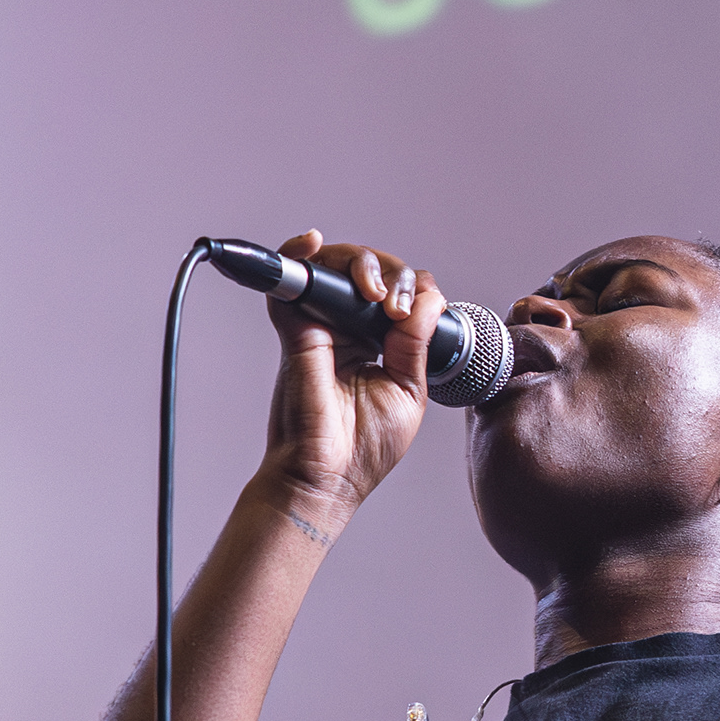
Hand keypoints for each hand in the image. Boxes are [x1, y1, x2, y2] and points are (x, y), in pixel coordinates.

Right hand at [251, 230, 442, 525]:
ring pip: (337, 267)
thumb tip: (428, 296)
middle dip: (392, 274)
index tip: (416, 315)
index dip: (413, 290)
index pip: (400, 292)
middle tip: (396, 307)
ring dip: (361, 264)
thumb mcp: (409, 388)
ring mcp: (321, 326)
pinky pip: (291, 281)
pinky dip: (297, 253)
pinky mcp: (295, 331)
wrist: (327, 477)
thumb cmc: (364, 447)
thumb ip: (417, 341)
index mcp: (381, 343)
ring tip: (374, 292)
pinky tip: (313, 243)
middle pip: (371, 271)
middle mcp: (350, 329)